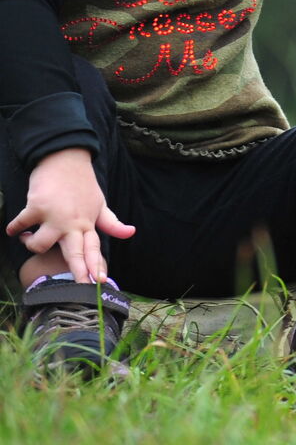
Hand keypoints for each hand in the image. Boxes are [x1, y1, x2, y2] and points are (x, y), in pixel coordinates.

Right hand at [6, 148, 133, 283]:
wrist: (66, 159)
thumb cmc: (82, 184)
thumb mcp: (100, 204)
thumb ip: (111, 223)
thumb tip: (131, 233)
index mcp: (88, 223)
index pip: (94, 249)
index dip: (96, 266)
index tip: (100, 283)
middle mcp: (73, 223)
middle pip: (76, 252)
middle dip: (78, 270)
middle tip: (80, 286)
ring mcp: (55, 215)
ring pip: (40, 245)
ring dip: (30, 245)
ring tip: (28, 238)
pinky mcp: (37, 206)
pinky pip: (21, 225)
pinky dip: (15, 229)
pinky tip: (15, 229)